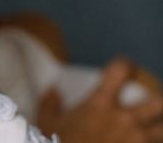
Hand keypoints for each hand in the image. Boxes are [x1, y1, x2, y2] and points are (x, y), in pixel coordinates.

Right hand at [37, 59, 162, 142]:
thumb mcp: (46, 122)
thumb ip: (49, 103)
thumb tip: (54, 91)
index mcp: (100, 104)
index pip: (119, 71)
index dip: (124, 64)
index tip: (124, 65)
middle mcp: (124, 120)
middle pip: (158, 103)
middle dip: (157, 102)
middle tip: (150, 104)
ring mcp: (137, 142)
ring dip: (159, 130)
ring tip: (151, 130)